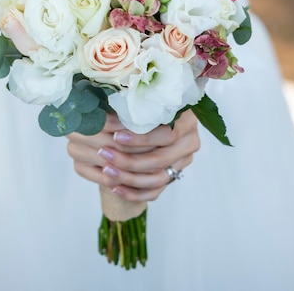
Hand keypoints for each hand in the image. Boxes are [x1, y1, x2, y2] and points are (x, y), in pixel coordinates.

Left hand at [66, 110, 199, 202]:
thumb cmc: (144, 104)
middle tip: (104, 154)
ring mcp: (183, 161)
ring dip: (128, 177)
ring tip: (106, 171)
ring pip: (157, 179)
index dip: (140, 138)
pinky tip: (115, 188)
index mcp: (187, 119)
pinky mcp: (174, 175)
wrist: (154, 117)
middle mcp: (189, 142)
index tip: (116, 137)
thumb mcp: (142, 101)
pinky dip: (134, 192)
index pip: (166, 135)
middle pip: (160, 159)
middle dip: (129, 160)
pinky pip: (155, 191)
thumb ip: (132, 107)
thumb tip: (105, 113)